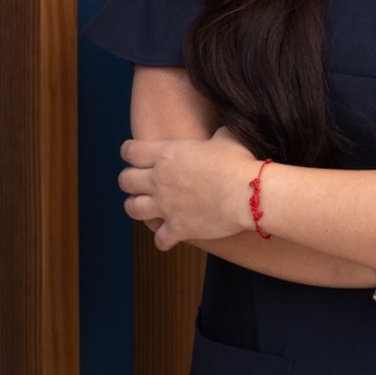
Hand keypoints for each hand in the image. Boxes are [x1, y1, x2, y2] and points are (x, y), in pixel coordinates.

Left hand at [119, 126, 256, 249]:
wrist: (250, 192)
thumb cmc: (239, 161)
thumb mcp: (225, 136)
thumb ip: (213, 136)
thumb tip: (218, 135)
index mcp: (168, 154)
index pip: (131, 151)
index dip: (130, 151)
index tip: (134, 153)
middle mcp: (160, 180)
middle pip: (125, 180)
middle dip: (129, 179)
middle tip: (141, 180)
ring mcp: (166, 206)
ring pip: (132, 209)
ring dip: (137, 206)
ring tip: (146, 206)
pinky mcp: (178, 229)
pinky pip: (159, 239)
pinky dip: (163, 238)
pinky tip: (170, 234)